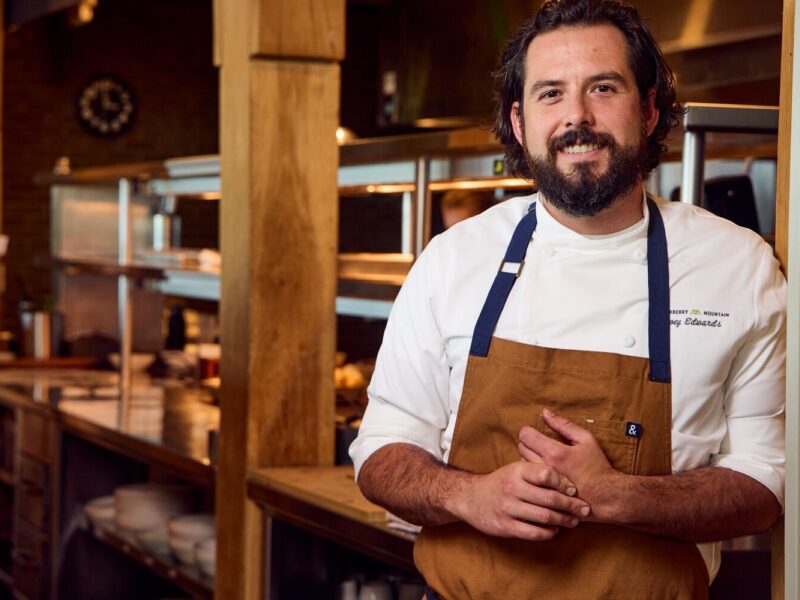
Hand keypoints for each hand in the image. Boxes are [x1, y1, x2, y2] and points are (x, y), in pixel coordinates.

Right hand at [451, 459, 590, 540]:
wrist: (471, 497)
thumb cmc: (501, 482)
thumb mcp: (515, 469)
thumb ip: (536, 469)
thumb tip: (569, 471)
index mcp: (516, 470)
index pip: (546, 474)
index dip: (564, 482)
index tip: (575, 490)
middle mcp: (511, 488)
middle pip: (549, 498)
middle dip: (571, 505)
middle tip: (584, 509)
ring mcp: (508, 508)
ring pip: (544, 517)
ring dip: (563, 520)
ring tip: (573, 520)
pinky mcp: (505, 526)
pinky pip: (534, 532)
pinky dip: (548, 532)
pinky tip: (554, 529)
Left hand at [518, 409, 619, 511]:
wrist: (605, 497)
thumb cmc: (597, 466)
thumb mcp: (586, 440)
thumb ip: (564, 425)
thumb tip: (544, 412)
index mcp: (555, 453)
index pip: (525, 435)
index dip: (529, 431)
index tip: (537, 434)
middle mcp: (545, 468)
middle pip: (521, 448)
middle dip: (529, 444)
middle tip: (542, 447)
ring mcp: (542, 483)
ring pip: (522, 463)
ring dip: (529, 459)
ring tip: (543, 461)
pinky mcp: (542, 493)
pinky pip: (527, 479)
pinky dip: (531, 474)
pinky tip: (543, 473)